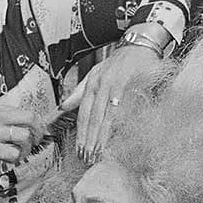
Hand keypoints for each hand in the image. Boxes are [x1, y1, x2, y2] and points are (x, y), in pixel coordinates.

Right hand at [0, 99, 38, 197]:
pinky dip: (15, 158)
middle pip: (30, 117)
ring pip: (25, 136)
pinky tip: (9, 159)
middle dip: (38, 131)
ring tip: (21, 153)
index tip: (37, 130)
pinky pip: (14, 153)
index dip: (35, 121)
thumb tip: (18, 122)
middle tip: (36, 140)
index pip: (24, 109)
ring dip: (27, 148)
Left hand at [60, 43, 157, 159]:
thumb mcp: (95, 74)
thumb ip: (80, 92)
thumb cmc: (119, 62)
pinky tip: (113, 133)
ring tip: (97, 152)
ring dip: (100, 136)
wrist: (139, 45)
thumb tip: (63, 107)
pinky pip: (119, 107)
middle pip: (91, 118)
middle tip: (86, 157)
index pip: (83, 114)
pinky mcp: (126, 85)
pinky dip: (115, 121)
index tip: (79, 150)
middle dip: (88, 140)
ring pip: (103, 116)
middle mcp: (99, 86)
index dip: (81, 133)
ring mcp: (112, 85)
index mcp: (91, 85)